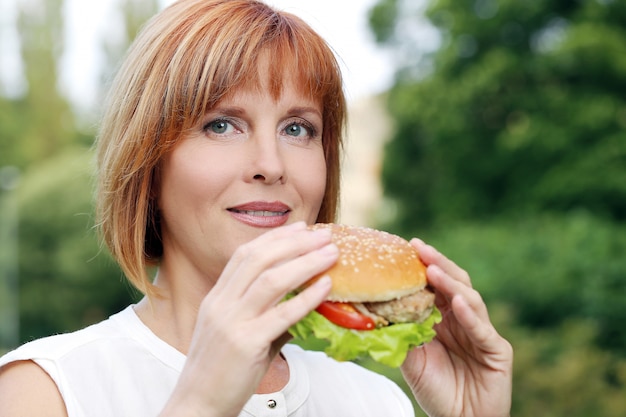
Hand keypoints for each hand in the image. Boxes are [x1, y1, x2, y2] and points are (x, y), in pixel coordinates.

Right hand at [161, 222, 336, 416]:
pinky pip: (281, 315)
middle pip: (259, 259)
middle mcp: (221, 304)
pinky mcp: (245, 344)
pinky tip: (325, 287)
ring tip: (331, 254)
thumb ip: (266, 315)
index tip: (301, 228)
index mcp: (217, 298)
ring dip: (306, 262)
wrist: (198, 406)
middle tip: (323, 235)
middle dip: (295, 243)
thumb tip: (303, 305)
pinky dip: (306, 298)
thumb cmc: (222, 372)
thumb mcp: (237, 333)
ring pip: (271, 280)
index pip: (245, 254)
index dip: (275, 238)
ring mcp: (231, 322)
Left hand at [400, 239, 512, 416]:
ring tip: (432, 269)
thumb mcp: (412, 359)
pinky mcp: (498, 351)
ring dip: (451, 283)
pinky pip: (483, 330)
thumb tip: (373, 311)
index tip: (406, 246)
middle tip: (419, 247)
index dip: (423, 265)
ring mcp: (482, 332)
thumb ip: (401, 334)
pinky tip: (457, 301)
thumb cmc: (437, 389)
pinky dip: (469, 315)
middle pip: (454, 283)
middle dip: (437, 263)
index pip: (436, 285)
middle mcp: (465, 319)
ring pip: (470, 299)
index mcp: (445, 318)